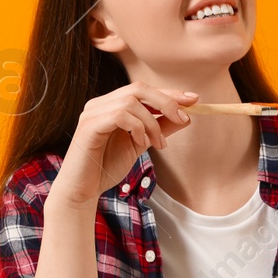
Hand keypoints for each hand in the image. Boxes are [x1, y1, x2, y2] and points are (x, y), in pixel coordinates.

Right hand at [51, 81, 196, 207]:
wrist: (84, 189)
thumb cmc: (107, 166)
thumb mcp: (141, 145)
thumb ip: (159, 129)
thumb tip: (185, 118)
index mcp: (111, 105)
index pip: (143, 90)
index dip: (169, 93)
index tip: (194, 99)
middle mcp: (100, 104)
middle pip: (139, 88)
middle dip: (166, 101)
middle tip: (183, 118)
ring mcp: (92, 113)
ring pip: (131, 102)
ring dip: (152, 123)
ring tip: (158, 143)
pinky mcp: (89, 126)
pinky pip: (120, 115)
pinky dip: (137, 127)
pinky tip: (140, 143)